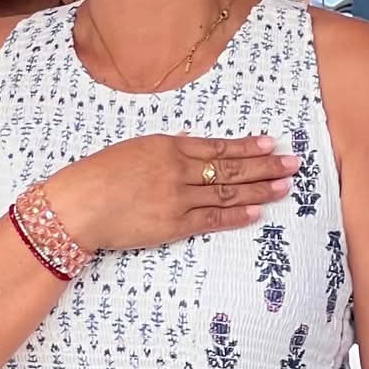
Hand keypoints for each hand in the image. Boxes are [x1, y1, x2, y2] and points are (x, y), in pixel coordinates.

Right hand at [44, 135, 297, 253]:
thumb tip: (191, 144)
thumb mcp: (132, 150)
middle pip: (230, 168)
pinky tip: (257, 212)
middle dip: (265, 166)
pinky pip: (211, 219)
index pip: (217, 146)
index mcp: (166, 145)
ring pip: (227, 192)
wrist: (75, 206)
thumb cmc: (96, 176)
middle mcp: (177, 169)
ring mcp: (177, 197)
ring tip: (284, 187)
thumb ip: (164, 149)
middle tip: (293, 164)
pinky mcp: (173, 224)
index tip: (271, 144)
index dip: (247, 147)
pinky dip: (236, 215)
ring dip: (259, 190)